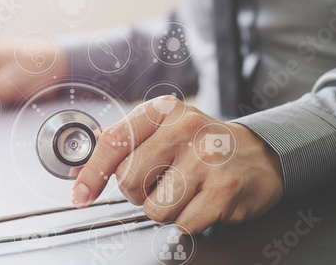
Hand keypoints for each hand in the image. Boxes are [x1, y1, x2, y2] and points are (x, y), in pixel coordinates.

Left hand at [71, 96, 283, 233]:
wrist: (256, 154)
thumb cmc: (200, 144)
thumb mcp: (162, 129)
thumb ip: (122, 144)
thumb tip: (80, 168)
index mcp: (163, 111)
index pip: (114, 142)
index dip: (92, 173)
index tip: (81, 194)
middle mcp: (185, 128)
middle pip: (129, 179)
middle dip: (136, 192)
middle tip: (158, 183)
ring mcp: (207, 158)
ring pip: (155, 208)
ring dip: (163, 208)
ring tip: (183, 190)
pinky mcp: (224, 189)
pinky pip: (183, 224)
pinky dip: (187, 220)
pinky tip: (201, 200)